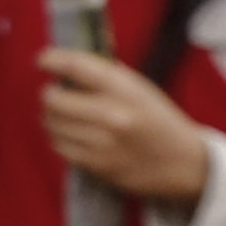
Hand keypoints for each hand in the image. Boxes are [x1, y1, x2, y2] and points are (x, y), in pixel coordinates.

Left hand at [38, 50, 213, 212]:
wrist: (182, 163)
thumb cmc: (159, 119)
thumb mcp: (140, 88)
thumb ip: (107, 75)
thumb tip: (67, 63)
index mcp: (124, 89)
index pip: (76, 66)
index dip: (52, 60)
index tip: (43, 60)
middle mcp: (111, 114)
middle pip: (54, 99)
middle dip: (50, 94)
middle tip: (56, 94)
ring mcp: (102, 143)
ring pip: (52, 124)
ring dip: (52, 117)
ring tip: (64, 115)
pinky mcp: (96, 165)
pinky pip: (60, 147)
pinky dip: (60, 138)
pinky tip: (71, 134)